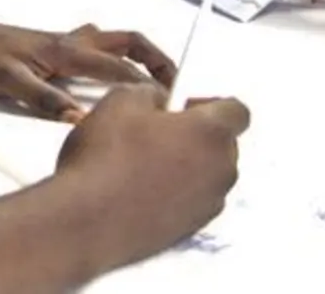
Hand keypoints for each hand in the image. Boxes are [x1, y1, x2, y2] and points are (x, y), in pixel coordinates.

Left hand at [0, 22, 177, 121]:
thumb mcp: (10, 83)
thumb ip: (46, 100)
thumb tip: (82, 119)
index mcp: (66, 51)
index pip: (120, 67)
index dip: (148, 85)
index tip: (171, 103)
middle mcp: (71, 41)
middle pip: (128, 40)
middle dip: (157, 57)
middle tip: (176, 80)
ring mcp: (63, 40)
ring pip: (113, 38)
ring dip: (138, 51)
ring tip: (154, 75)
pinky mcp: (53, 44)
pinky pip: (96, 42)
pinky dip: (115, 51)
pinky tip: (109, 68)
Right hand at [55, 85, 249, 268]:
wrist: (86, 220)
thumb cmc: (106, 159)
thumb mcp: (121, 99)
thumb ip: (152, 92)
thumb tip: (159, 102)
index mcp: (212, 132)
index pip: (238, 110)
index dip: (211, 103)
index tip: (184, 105)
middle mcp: (220, 170)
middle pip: (223, 145)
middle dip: (196, 136)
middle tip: (157, 132)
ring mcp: (207, 205)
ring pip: (206, 176)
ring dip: (184, 166)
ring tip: (142, 164)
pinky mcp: (189, 231)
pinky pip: (190, 203)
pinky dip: (172, 194)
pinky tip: (137, 190)